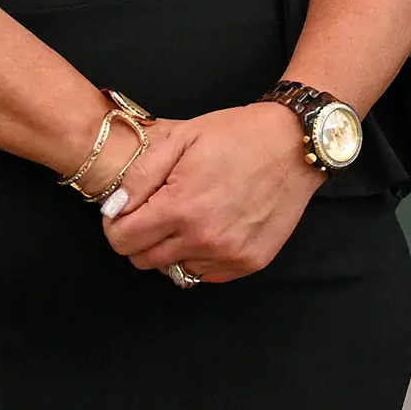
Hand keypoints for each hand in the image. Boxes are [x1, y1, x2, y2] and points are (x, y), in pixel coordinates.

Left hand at [101, 102, 321, 282]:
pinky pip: (206, 273)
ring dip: (172, 248)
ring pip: (175, 269)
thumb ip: (140, 176)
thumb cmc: (238, 136)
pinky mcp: (251, 261)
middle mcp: (205, 239)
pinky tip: (213, 227)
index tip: (128, 210)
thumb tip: (114, 208)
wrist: (296, 144)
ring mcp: (230, 254)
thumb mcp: (181, 138)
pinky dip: (201, 256)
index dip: (116, 224)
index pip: (122, 241)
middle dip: (141, 237)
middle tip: (158, 211)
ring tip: (190, 217)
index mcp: (181, 208)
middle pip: (143, 260)